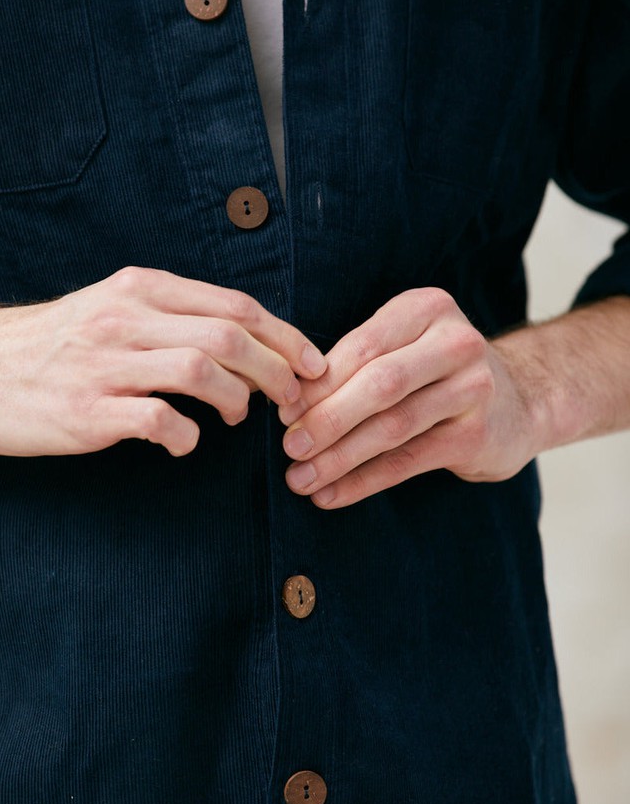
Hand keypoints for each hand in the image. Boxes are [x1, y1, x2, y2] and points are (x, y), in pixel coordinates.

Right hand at [0, 267, 325, 455]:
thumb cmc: (54, 342)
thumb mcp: (112, 305)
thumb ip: (173, 314)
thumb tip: (243, 341)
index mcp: (141, 288)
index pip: (235, 305)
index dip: (285, 336)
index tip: (311, 363)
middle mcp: (127, 318)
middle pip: (230, 337)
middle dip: (276, 371)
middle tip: (290, 399)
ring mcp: (106, 363)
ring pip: (203, 370)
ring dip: (238, 400)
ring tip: (238, 417)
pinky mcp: (87, 410)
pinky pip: (158, 420)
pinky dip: (186, 435)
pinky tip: (186, 442)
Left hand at [279, 288, 541, 508]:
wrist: (521, 401)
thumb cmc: (438, 372)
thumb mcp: (404, 347)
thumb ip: (356, 364)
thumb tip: (290, 403)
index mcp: (427, 309)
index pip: (362, 347)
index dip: (318, 383)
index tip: (282, 411)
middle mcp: (456, 343)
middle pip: (379, 385)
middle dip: (327, 420)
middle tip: (289, 447)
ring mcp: (473, 390)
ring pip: (392, 427)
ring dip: (339, 457)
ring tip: (300, 479)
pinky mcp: (477, 435)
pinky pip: (407, 463)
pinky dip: (363, 482)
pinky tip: (332, 495)